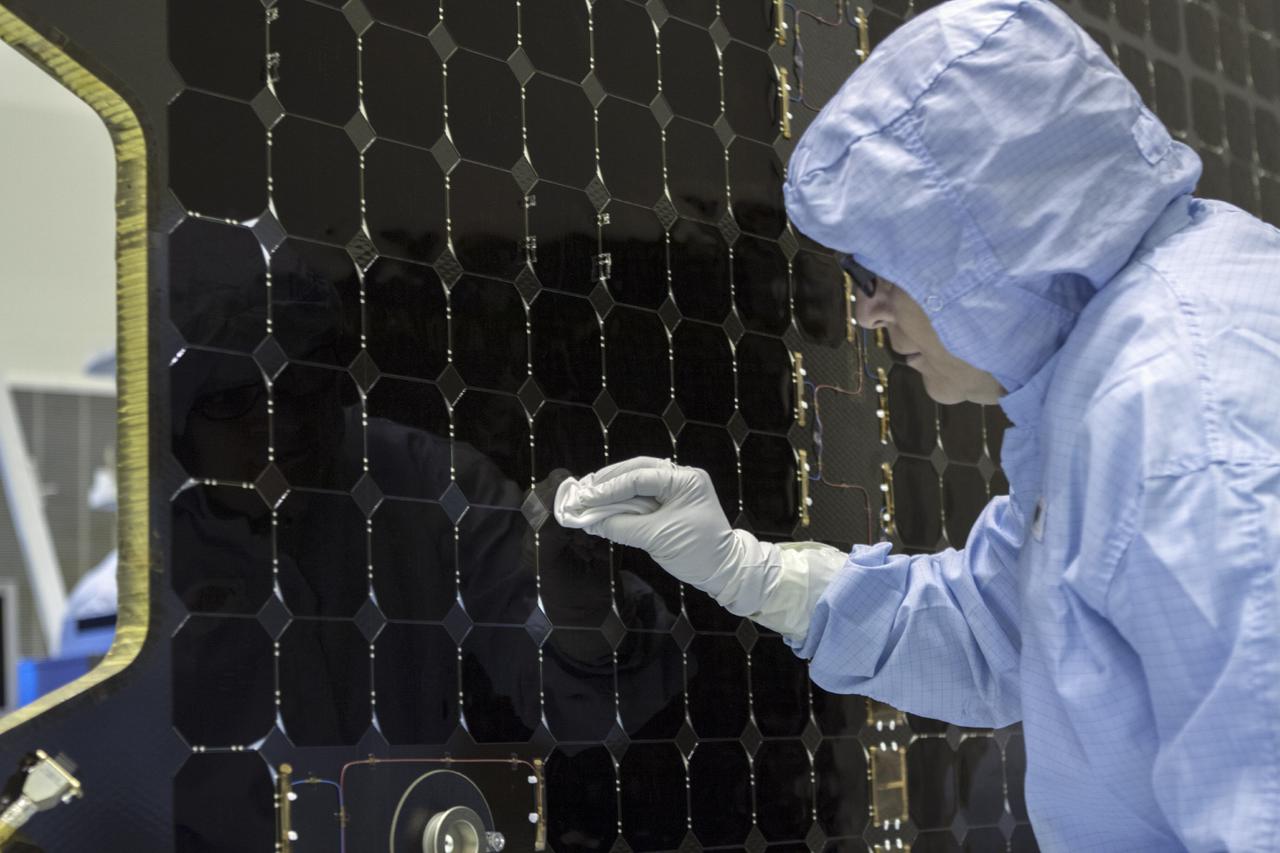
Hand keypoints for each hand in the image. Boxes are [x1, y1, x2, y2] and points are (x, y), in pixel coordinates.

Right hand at [554, 456, 748, 593]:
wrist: (724, 570)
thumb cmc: (696, 552)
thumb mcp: (656, 539)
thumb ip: (621, 527)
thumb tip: (591, 521)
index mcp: (684, 480)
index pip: (639, 477)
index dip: (609, 489)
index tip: (586, 498)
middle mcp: (682, 477)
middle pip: (637, 470)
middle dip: (608, 482)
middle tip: (582, 492)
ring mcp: (678, 488)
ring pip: (638, 480)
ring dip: (614, 490)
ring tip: (589, 496)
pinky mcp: (672, 501)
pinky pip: (644, 495)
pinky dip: (624, 500)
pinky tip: (605, 505)